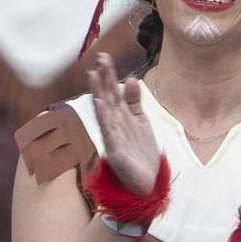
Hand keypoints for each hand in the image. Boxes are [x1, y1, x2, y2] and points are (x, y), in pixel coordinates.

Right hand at [88, 52, 160, 195]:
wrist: (146, 184)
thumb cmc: (141, 155)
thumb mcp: (142, 122)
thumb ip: (135, 102)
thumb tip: (131, 78)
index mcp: (122, 117)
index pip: (114, 92)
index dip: (110, 75)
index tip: (105, 57)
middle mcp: (115, 124)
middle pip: (108, 96)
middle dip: (104, 78)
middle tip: (99, 57)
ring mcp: (114, 136)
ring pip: (105, 110)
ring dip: (99, 92)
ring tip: (93, 75)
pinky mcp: (115, 150)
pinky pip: (108, 130)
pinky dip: (103, 117)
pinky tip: (99, 103)